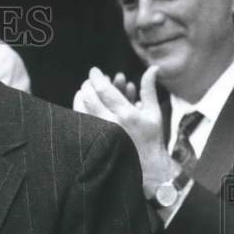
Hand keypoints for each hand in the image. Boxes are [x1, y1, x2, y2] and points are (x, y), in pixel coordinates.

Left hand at [73, 65, 178, 196]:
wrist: (146, 165)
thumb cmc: (151, 137)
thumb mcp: (154, 113)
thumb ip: (149, 89)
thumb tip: (153, 68)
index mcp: (126, 114)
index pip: (104, 90)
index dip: (97, 77)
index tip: (94, 70)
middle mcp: (111, 123)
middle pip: (90, 98)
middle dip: (88, 85)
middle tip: (89, 80)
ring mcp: (100, 132)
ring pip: (81, 109)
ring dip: (81, 96)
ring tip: (83, 90)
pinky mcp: (94, 140)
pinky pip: (81, 120)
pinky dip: (79, 109)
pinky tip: (81, 103)